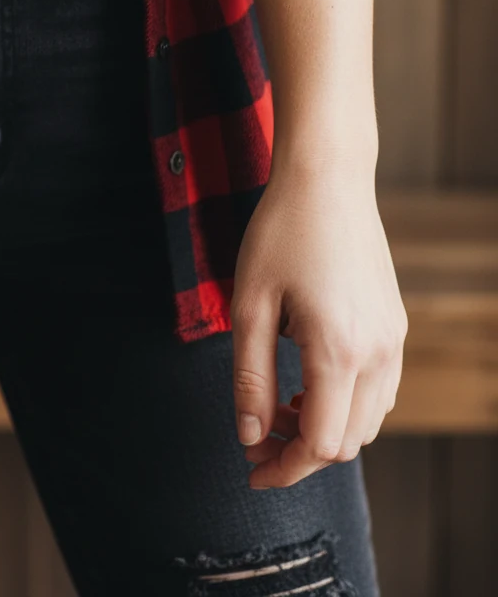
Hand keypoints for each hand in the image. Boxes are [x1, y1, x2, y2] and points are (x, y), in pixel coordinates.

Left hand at [230, 152, 406, 488]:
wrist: (328, 179)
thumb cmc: (280, 232)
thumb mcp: (250, 304)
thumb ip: (250, 377)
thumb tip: (249, 435)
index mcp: (339, 350)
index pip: (321, 445)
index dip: (283, 467)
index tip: (251, 467)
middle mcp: (378, 352)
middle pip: (348, 442)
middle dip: (301, 451)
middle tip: (257, 431)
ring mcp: (394, 339)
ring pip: (368, 420)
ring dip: (326, 427)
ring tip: (281, 401)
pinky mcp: (396, 324)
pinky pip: (380, 389)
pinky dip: (347, 402)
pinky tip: (310, 377)